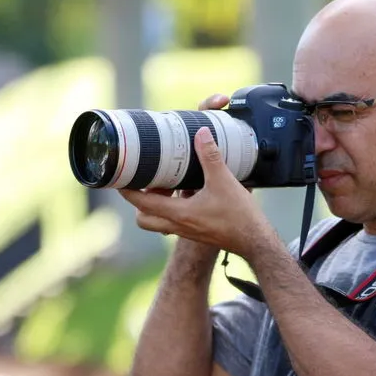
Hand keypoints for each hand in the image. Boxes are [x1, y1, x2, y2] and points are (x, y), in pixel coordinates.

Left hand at [119, 126, 274, 258]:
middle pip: (142, 218)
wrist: (255, 242)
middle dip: (138, 200)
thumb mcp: (224, 181)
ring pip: (158, 220)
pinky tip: (187, 192)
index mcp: (178, 214)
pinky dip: (172, 207)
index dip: (126, 188)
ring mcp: (186, 230)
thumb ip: (210, 156)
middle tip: (143, 180)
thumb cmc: (240, 217)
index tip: (119, 175)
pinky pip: (174, 220)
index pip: (140, 202)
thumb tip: (201, 133)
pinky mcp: (196, 231)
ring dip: (155, 204)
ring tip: (165, 183)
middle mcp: (177, 225)